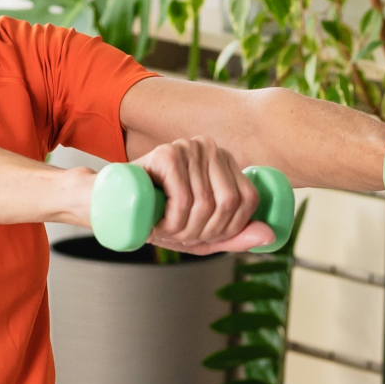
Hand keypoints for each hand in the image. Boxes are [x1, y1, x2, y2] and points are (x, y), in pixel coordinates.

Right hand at [132, 137, 271, 252]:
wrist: (114, 204)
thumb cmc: (158, 216)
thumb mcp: (203, 232)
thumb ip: (236, 235)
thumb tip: (270, 236)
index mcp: (224, 161)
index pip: (249, 199)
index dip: (231, 228)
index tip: (206, 236)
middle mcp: (210, 148)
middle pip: (228, 203)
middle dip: (206, 231)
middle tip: (182, 235)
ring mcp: (188, 148)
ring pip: (206, 204)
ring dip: (185, 230)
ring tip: (167, 229)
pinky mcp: (167, 155)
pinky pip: (184, 199)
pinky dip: (173, 222)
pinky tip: (160, 223)